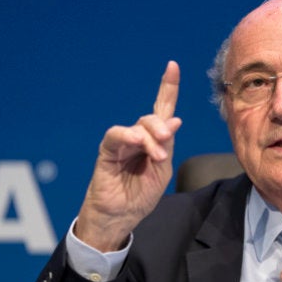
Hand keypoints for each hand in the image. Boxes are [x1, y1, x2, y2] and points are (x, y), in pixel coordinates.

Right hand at [75, 61, 181, 251]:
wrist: (122, 216)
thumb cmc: (141, 194)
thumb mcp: (162, 169)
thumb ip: (167, 144)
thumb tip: (174, 120)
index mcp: (154, 140)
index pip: (162, 108)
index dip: (167, 87)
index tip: (172, 66)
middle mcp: (138, 137)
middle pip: (152, 118)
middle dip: (162, 126)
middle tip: (167, 140)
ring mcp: (122, 143)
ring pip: (138, 126)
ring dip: (151, 136)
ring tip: (157, 155)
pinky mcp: (107, 151)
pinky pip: (116, 136)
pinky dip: (130, 137)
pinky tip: (140, 144)